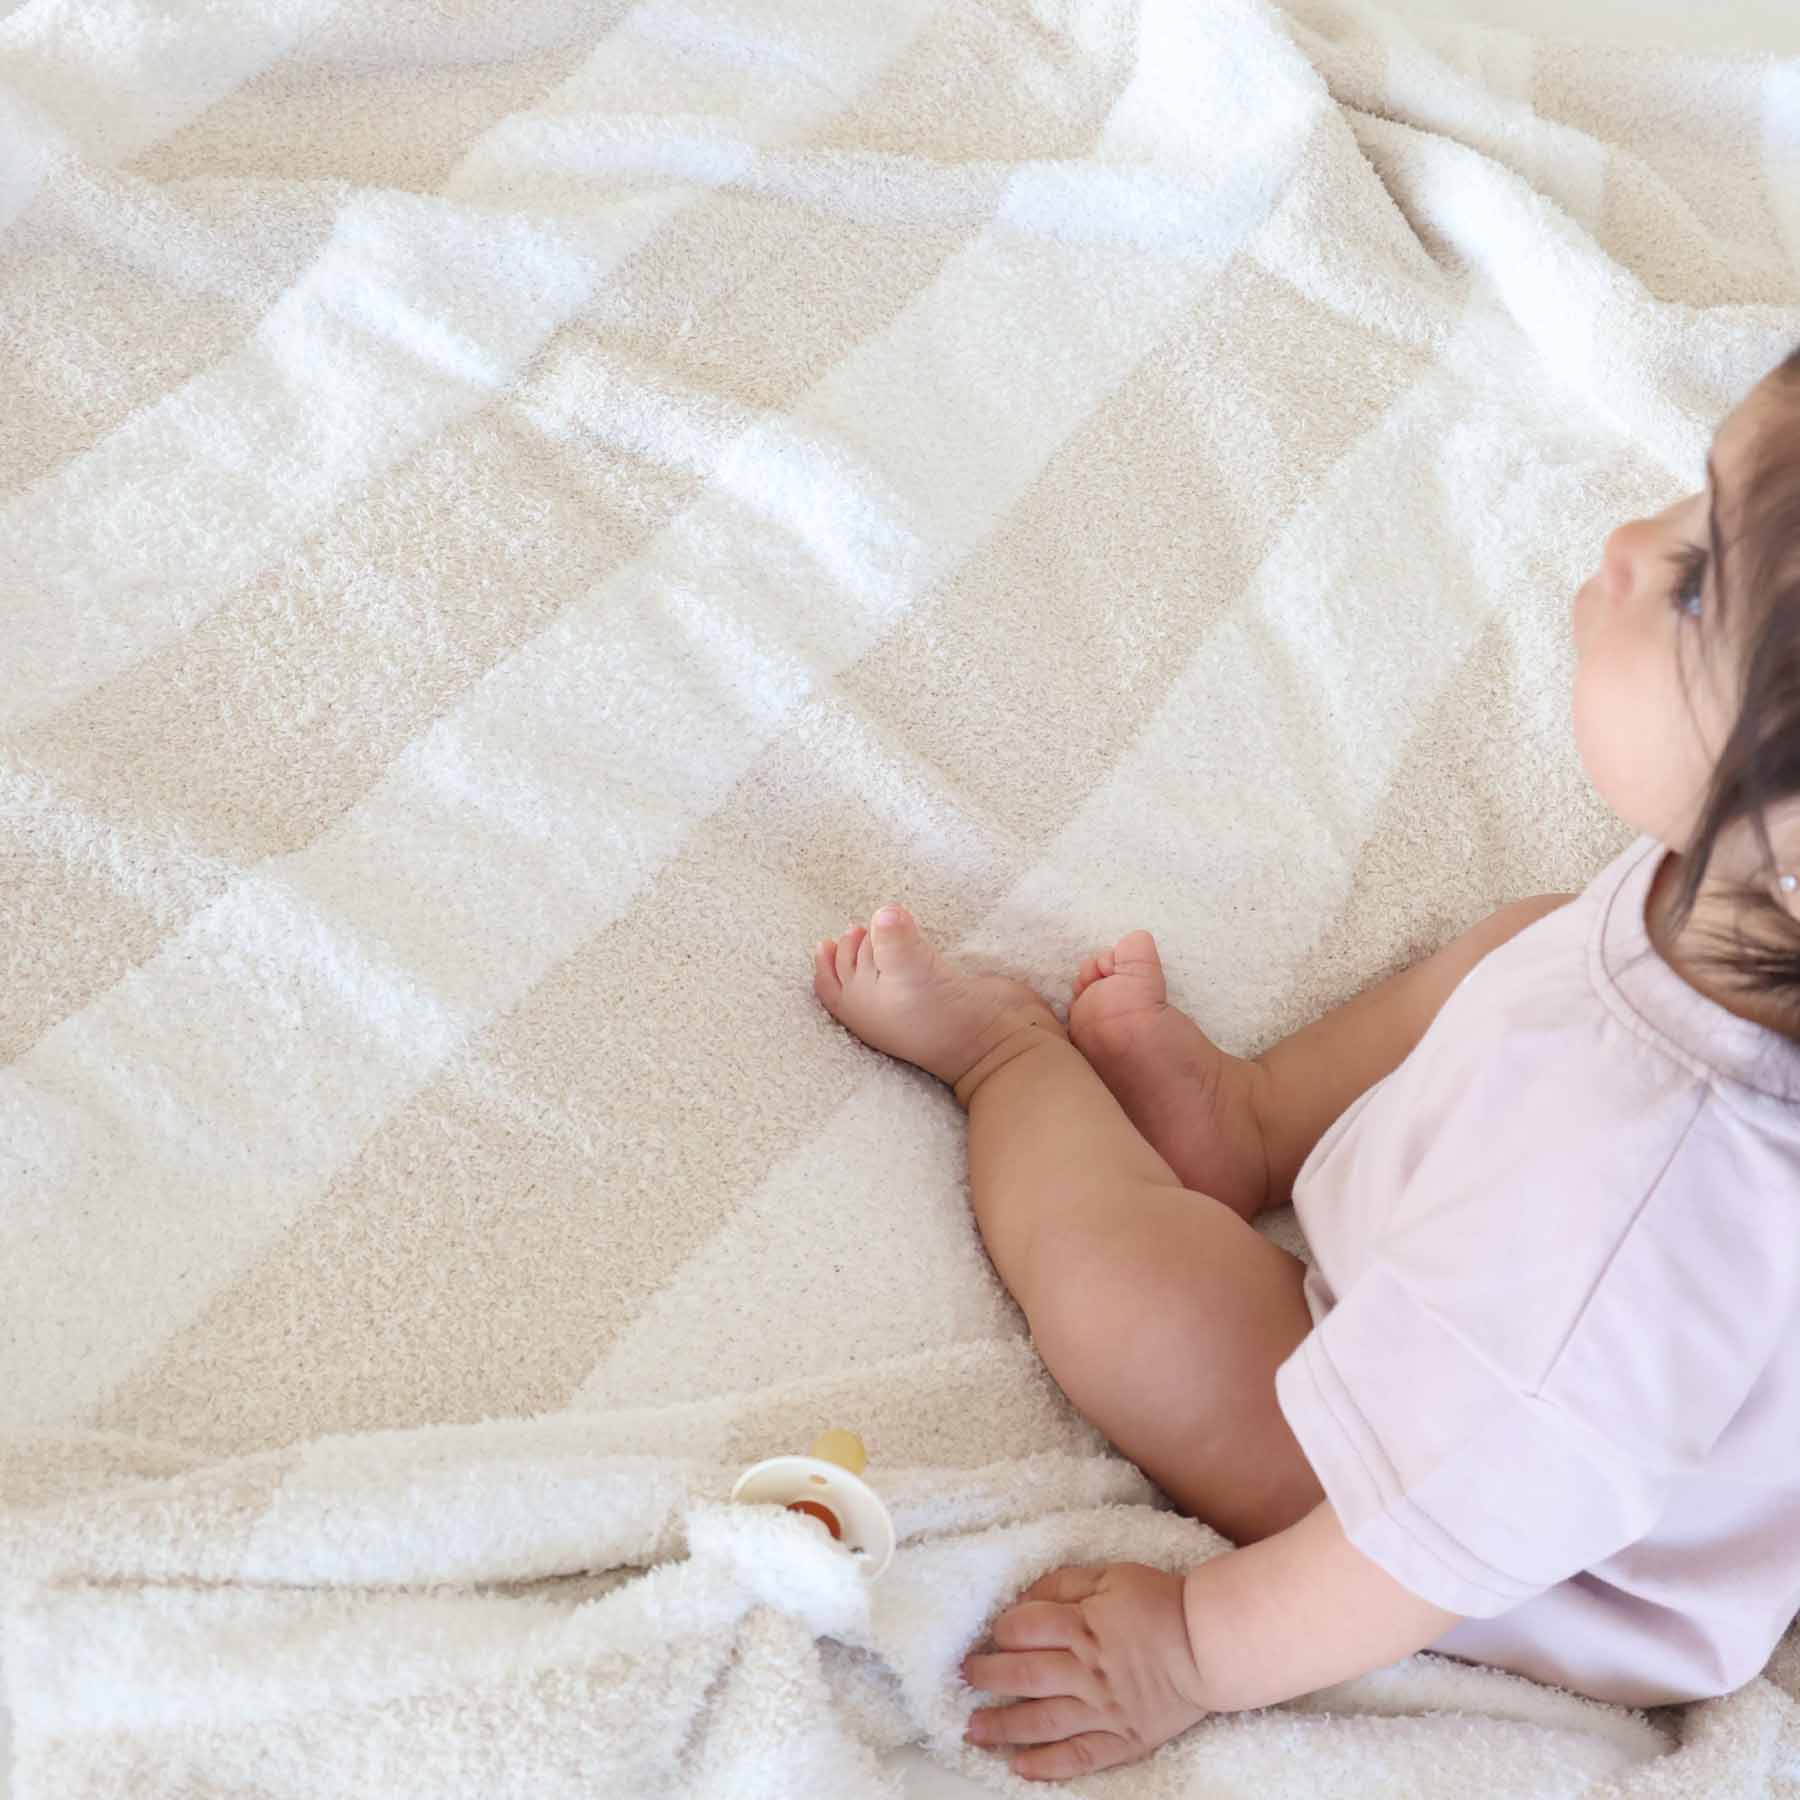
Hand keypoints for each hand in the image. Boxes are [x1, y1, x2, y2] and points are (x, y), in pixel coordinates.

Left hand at [960, 1562, 1208, 1781]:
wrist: (1210, 1644)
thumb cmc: (1159, 1603)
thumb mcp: (1110, 1575)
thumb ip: (1064, 1584)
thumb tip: (1026, 1597)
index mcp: (1082, 1626)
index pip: (1023, 1629)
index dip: (1001, 1630)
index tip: (992, 1633)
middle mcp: (1086, 1671)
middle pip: (1022, 1675)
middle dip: (986, 1678)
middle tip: (965, 1679)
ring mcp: (1102, 1710)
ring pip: (1041, 1722)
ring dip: (1002, 1727)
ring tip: (973, 1731)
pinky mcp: (1121, 1739)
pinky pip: (1078, 1758)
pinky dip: (1047, 1767)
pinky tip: (1019, 1768)